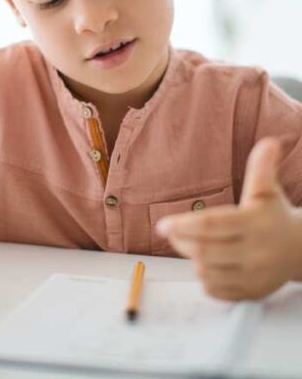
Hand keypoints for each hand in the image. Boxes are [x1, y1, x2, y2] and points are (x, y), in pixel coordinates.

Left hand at [158, 137, 301, 300]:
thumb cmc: (274, 217)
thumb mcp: (267, 192)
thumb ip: (262, 168)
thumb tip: (269, 142)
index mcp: (255, 223)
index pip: (212, 225)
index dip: (184, 225)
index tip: (162, 225)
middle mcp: (256, 252)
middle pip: (204, 251)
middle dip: (182, 242)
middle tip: (175, 232)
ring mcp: (254, 276)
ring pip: (207, 273)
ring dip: (193, 260)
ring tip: (195, 247)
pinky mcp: (252, 293)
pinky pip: (215, 291)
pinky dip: (206, 280)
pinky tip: (210, 265)